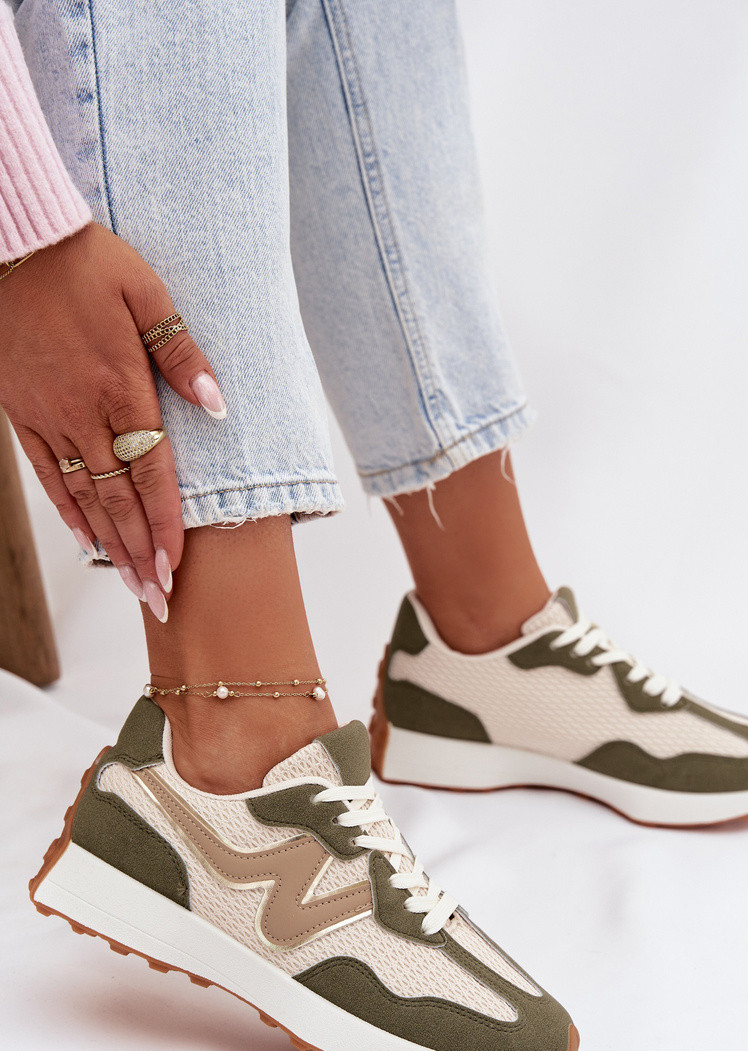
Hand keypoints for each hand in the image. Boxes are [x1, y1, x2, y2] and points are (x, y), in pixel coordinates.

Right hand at [0, 222, 225, 620]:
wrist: (15, 242)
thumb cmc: (86, 262)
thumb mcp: (147, 294)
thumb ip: (182, 355)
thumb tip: (216, 406)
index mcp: (121, 387)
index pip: (151, 475)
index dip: (166, 526)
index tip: (177, 568)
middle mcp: (84, 414)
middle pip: (118, 501)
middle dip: (141, 555)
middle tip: (158, 599)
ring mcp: (49, 418)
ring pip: (84, 497)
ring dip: (110, 545)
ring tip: (130, 584)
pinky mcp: (22, 414)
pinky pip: (47, 475)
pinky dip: (68, 512)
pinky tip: (86, 541)